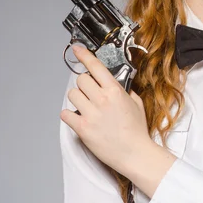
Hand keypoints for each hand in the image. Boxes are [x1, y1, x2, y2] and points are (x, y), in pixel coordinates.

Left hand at [60, 44, 151, 175]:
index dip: (84, 55)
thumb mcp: (136, 104)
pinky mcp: (82, 128)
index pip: (95, 67)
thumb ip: (124, 91)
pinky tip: (78, 118)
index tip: (77, 49)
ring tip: (86, 107)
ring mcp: (91, 114)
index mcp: (115, 91)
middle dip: (84, 85)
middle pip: (81, 80)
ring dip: (77, 99)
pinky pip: (65, 114)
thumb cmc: (136, 131)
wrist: (134, 153)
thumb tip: (116, 83)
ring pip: (72, 95)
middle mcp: (101, 100)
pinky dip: (69, 115)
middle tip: (90, 93)